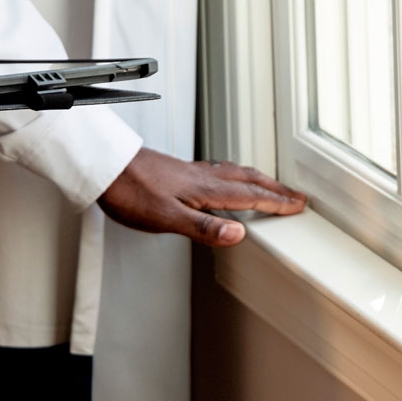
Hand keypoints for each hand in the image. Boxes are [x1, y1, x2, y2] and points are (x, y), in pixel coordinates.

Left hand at [98, 148, 305, 245]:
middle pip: (246, 179)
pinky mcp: (176, 172)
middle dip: (273, 187)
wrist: (104, 167)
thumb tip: (238, 233)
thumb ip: (203, 227)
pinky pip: (216, 172)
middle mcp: (200, 177)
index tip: (297, 205)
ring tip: (268, 186)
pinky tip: (222, 182)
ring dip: (255, 180)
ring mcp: (188, 173)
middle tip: (295, 194)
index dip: (275, 201)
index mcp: (204, 189)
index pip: (248, 195)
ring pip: (232, 173)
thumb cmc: (128, 191)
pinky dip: (232, 176)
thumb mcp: (166, 217)